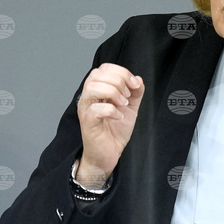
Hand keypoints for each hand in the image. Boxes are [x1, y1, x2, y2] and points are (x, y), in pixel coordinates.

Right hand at [76, 63, 143, 186]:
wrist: (109, 154)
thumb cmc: (114, 131)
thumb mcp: (130, 108)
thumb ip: (135, 93)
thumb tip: (138, 79)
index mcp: (97, 90)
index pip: (103, 68)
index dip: (121, 71)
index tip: (134, 84)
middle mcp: (88, 97)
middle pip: (97, 74)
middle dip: (118, 81)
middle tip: (128, 96)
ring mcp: (85, 109)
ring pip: (93, 88)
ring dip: (113, 93)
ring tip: (122, 105)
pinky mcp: (87, 122)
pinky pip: (96, 109)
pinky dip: (111, 111)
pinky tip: (119, 117)